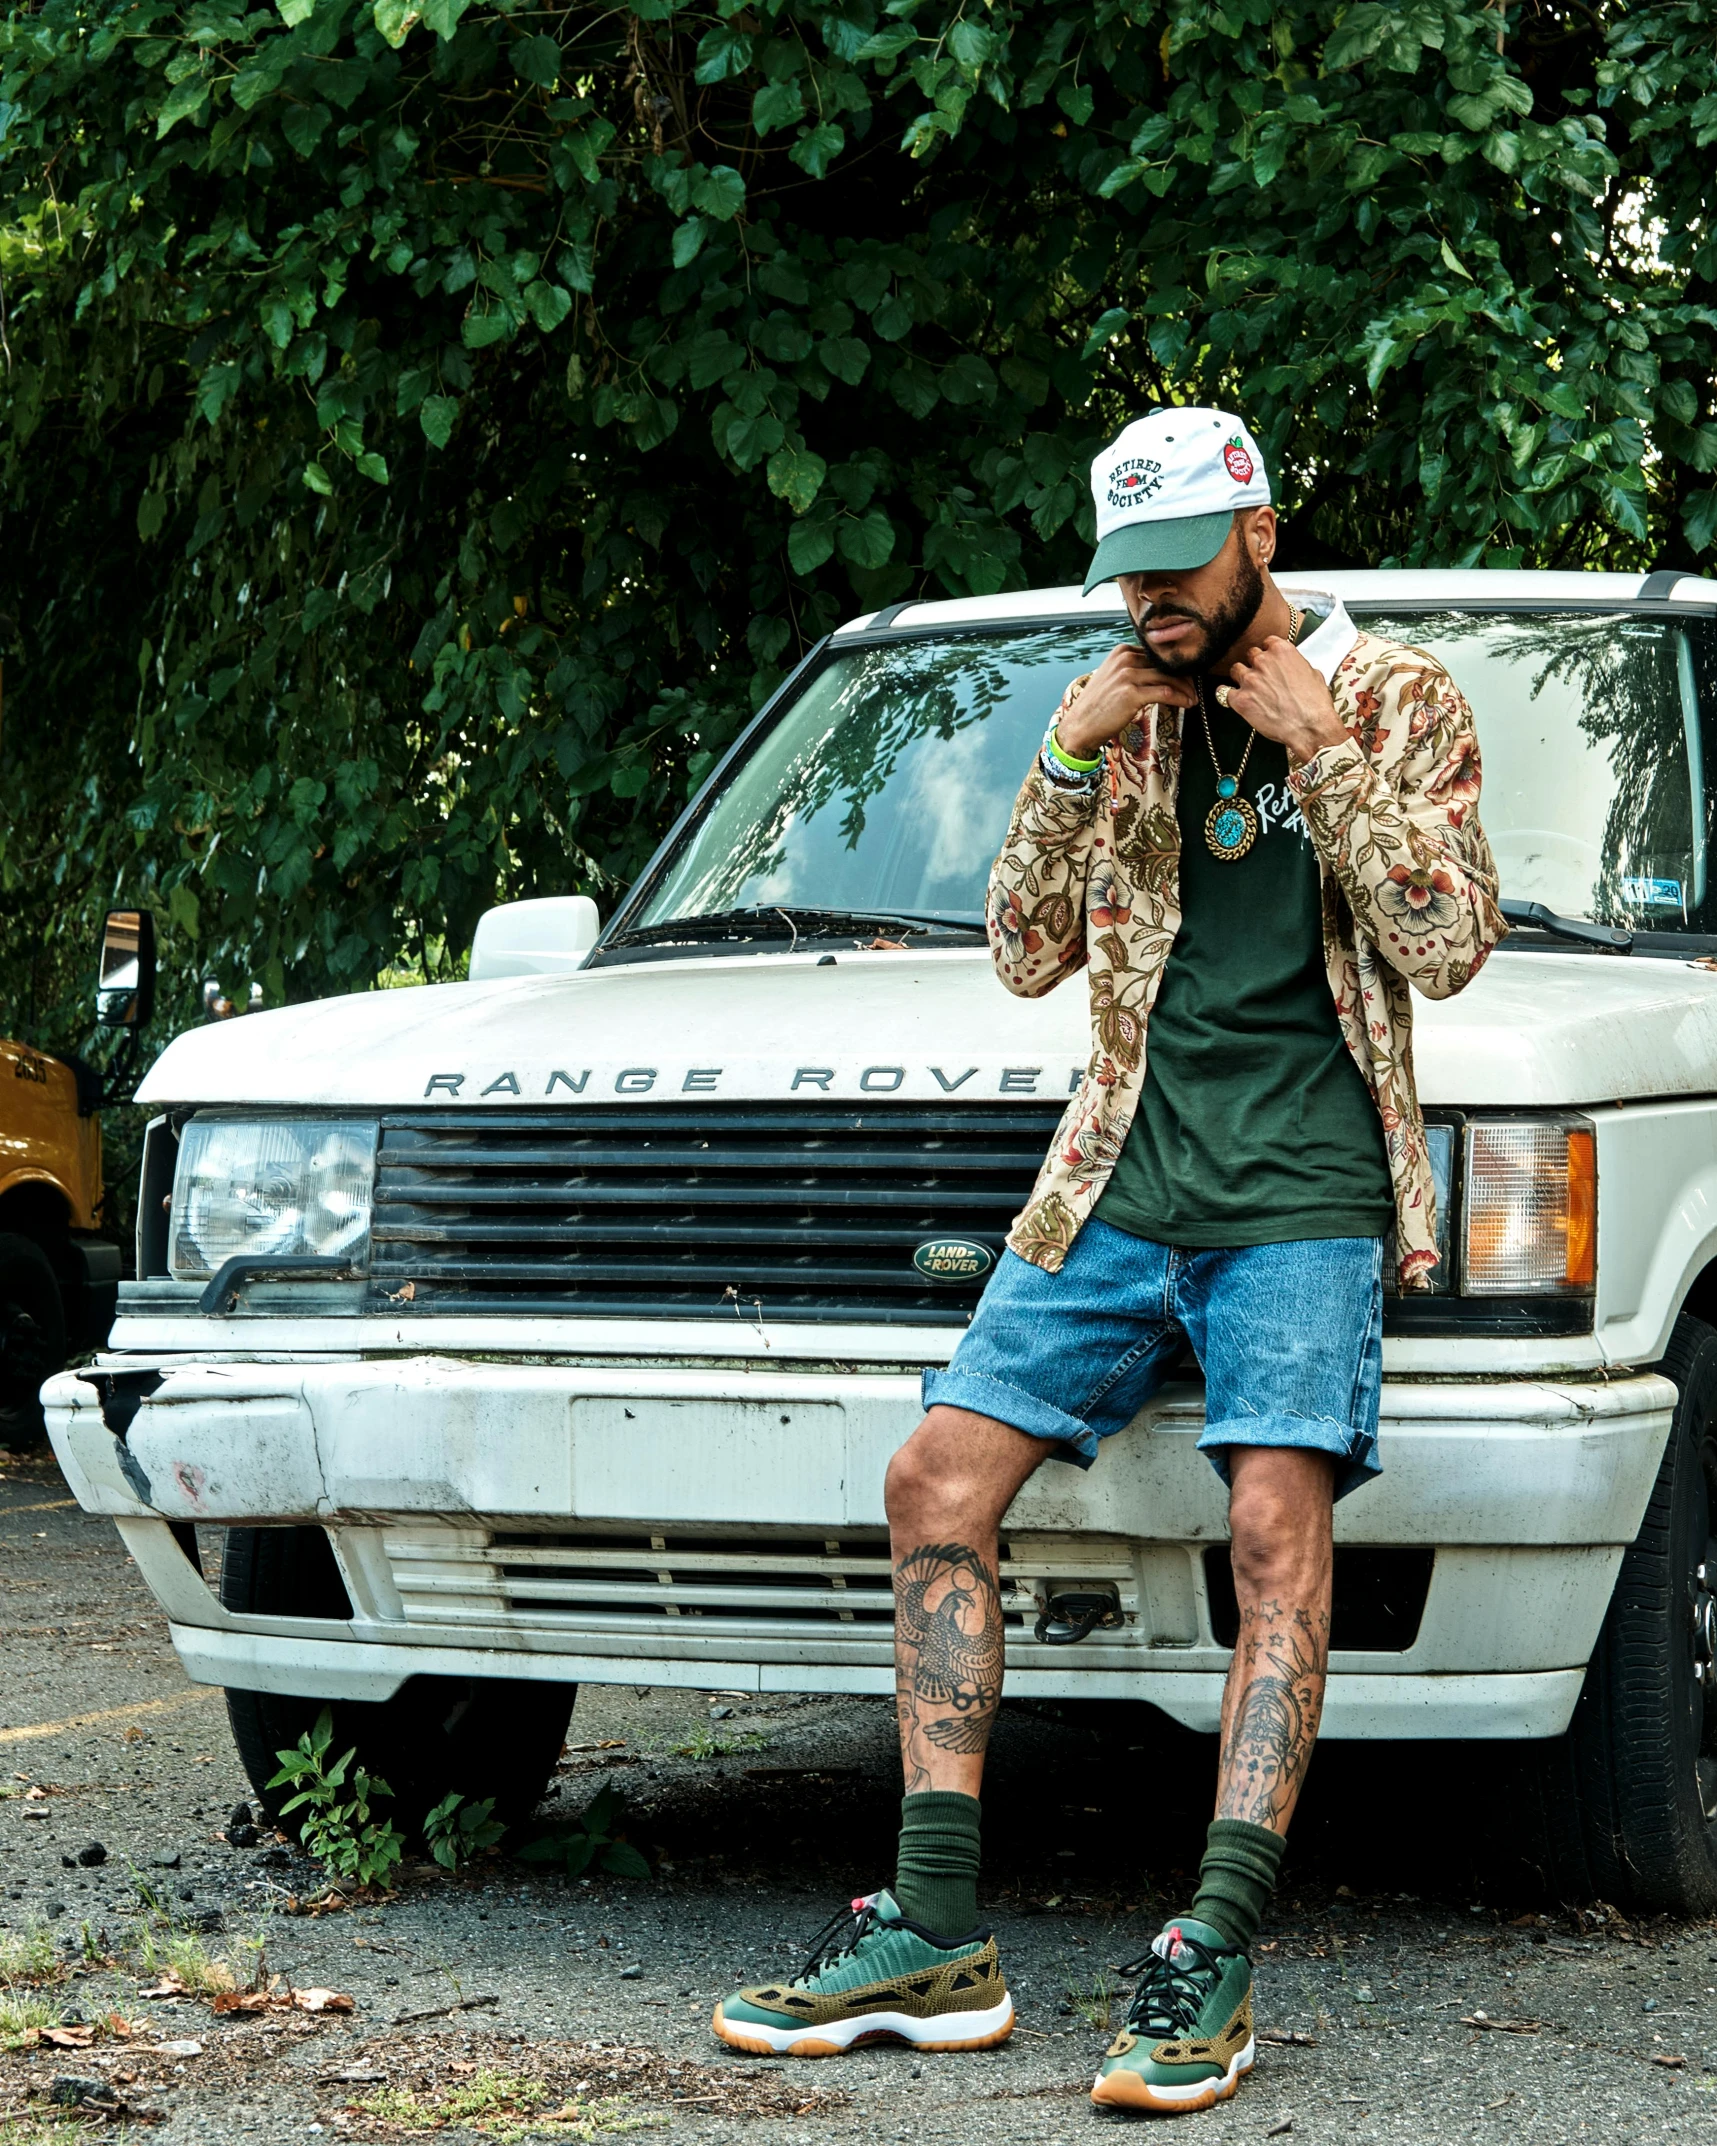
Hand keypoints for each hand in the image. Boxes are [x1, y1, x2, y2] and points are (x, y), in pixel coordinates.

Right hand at [1054, 641, 1197, 759]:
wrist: (1080, 725)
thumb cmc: (1098, 706)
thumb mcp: (1113, 678)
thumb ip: (1134, 670)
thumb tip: (1159, 673)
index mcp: (1122, 651)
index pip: (1157, 655)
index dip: (1175, 667)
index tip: (1186, 677)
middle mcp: (1125, 659)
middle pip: (1165, 665)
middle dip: (1184, 677)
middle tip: (1194, 689)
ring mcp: (1127, 675)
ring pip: (1168, 677)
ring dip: (1185, 689)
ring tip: (1193, 699)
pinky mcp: (1131, 694)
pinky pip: (1165, 693)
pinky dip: (1180, 698)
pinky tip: (1187, 704)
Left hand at [1222, 637, 1348, 766]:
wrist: (1310, 726)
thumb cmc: (1315, 704)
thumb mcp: (1313, 674)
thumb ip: (1296, 664)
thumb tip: (1292, 667)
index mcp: (1282, 651)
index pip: (1266, 642)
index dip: (1268, 653)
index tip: (1269, 661)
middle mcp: (1263, 661)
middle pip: (1250, 655)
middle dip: (1255, 665)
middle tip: (1261, 678)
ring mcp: (1250, 680)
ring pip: (1236, 670)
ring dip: (1241, 678)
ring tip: (1249, 689)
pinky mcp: (1240, 699)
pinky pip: (1224, 693)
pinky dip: (1227, 696)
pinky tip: (1234, 700)